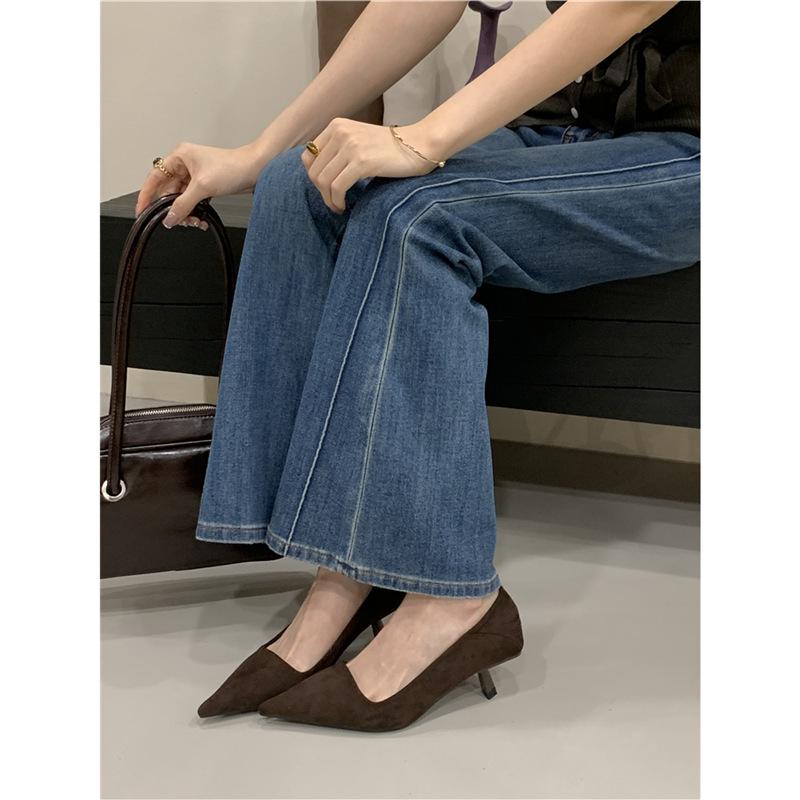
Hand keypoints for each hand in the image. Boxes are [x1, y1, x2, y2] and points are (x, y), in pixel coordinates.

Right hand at [135, 142, 264, 228]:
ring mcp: (195, 176)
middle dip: (174, 209)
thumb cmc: (233, 167)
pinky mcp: (206, 185)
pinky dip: (196, 212)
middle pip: (169, 192)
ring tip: (195, 222)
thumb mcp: (203, 187)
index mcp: (179, 156)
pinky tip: (202, 220)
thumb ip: (183, 204)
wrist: (256, 170)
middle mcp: (185, 165)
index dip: (147, 195)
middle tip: (180, 222)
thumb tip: (169, 218)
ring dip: (187, 213)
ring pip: (182, 199)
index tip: (142, 210)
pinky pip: (193, 202)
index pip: (155, 177)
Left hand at [300, 118, 443, 212]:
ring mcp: (350, 146)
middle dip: (321, 192)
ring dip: (329, 200)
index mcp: (336, 125)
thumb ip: (337, 149)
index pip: (309, 156)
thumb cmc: (390, 148)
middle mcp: (340, 132)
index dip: (315, 177)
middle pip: (314, 171)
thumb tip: (316, 174)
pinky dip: (337, 201)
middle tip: (334, 202)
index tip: (327, 189)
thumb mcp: (358, 140)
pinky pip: (337, 187)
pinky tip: (344, 206)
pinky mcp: (361, 162)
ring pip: (323, 181)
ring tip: (338, 207)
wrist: (419, 145)